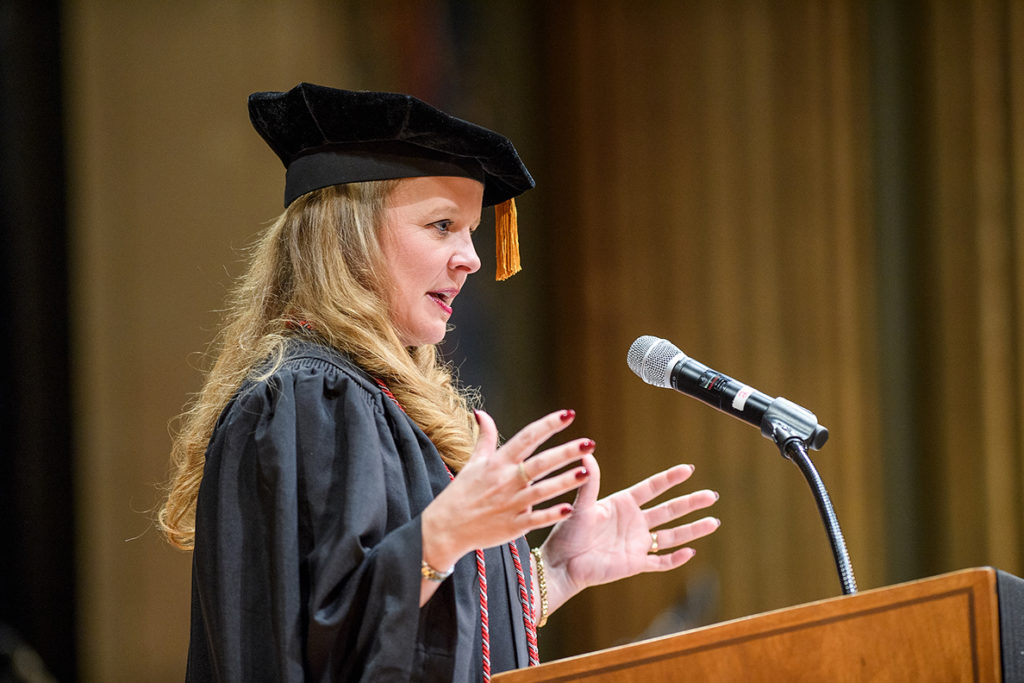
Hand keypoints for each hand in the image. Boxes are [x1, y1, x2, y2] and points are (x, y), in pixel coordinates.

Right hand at [421, 409, 593, 572]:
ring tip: (587, 472)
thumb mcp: (473, 462)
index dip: (548, 425)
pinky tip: (570, 508)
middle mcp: (505, 481)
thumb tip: (481, 412)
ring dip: (565, 482)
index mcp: (498, 463)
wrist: (445, 529)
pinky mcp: (512, 526)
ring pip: (541, 490)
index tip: (569, 414)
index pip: (526, 438)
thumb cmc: (461, 494)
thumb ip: (484, 437)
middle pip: (539, 463)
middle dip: (565, 452)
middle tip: (590, 443)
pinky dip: (551, 514)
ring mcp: (510, 504)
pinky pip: (535, 519)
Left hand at [539, 454, 719, 613]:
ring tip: (713, 521)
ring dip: (692, 529)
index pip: (652, 488)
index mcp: (623, 504)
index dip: (670, 479)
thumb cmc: (567, 532)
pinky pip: (660, 562)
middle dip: (691, 503)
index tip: (689, 468)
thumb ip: (589, 482)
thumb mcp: (581, 505)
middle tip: (712, 495)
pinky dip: (675, 559)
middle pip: (669, 510)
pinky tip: (691, 552)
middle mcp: (633, 522)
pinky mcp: (634, 564)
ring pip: (671, 535)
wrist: (561, 563)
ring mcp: (636, 543)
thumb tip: (586, 454)